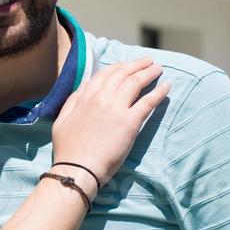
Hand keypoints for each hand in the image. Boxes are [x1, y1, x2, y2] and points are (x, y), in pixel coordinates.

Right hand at [52, 58, 168, 191]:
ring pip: (136, 83)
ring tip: (158, 69)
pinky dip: (159, 92)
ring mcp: (117, 109)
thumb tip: (85, 86)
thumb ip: (73, 100)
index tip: (128, 65)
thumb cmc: (68, 149)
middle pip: (123, 74)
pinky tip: (167, 87)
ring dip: (148, 73)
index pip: (105, 74)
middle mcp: (102, 98)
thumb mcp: (62, 120)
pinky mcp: (130, 122)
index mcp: (86, 97)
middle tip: (148, 61)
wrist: (78, 168)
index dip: (119, 67)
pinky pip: (148, 102)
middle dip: (137, 65)